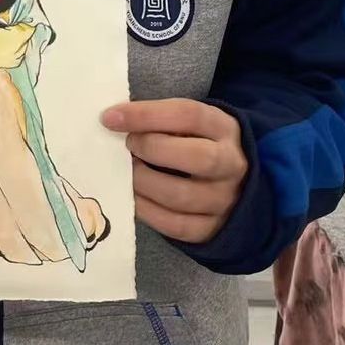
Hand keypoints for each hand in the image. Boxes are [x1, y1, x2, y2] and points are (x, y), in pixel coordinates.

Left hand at [100, 98, 247, 244]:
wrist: (233, 184)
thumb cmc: (198, 144)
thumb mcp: (191, 124)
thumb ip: (163, 121)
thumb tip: (115, 121)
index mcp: (225, 129)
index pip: (189, 115)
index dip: (146, 114)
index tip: (111, 117)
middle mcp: (232, 165)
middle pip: (197, 157)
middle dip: (151, 148)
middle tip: (128, 145)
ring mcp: (224, 200)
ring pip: (180, 195)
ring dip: (143, 182)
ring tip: (127, 172)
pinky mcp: (211, 229)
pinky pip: (175, 225)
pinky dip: (146, 210)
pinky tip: (133, 197)